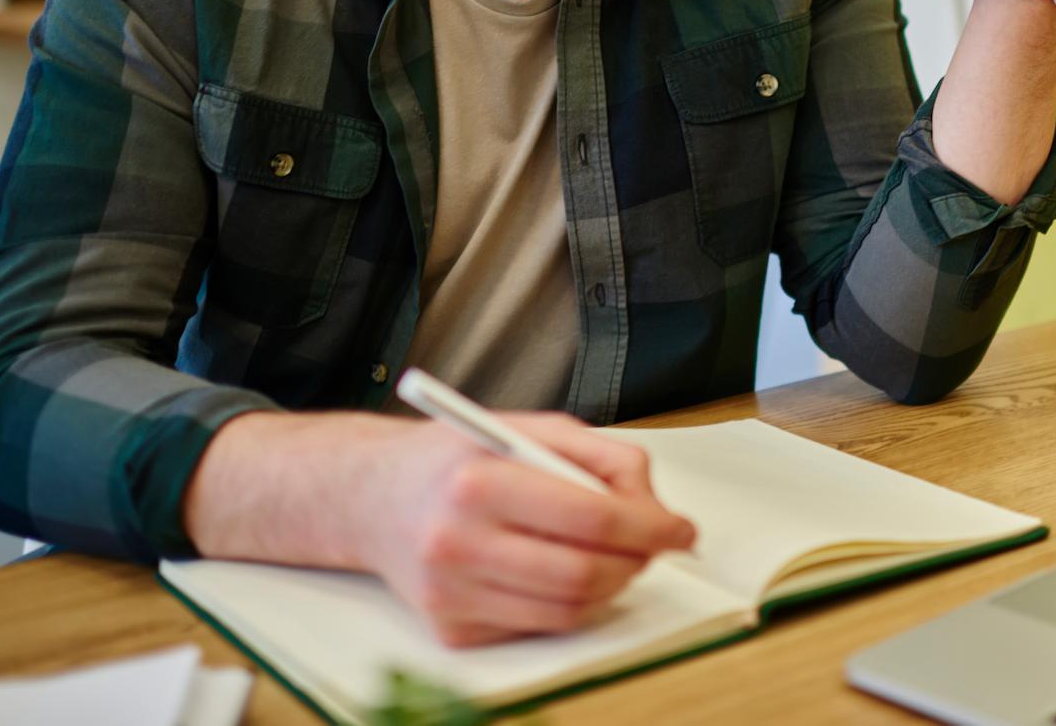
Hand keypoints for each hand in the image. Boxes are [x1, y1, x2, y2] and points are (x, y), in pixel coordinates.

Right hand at [357, 411, 697, 646]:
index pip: (592, 517)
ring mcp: (450, 593)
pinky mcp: (450, 628)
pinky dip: (567, 605)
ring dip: (610, 587)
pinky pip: (536, 626)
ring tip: (614, 556)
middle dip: (636, 562)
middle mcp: (458, 541)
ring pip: (566, 611)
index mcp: (479, 480)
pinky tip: (561, 572)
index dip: (651, 527)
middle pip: (583, 574)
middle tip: (652, 546)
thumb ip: (600, 457)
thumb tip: (655, 507)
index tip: (680, 529)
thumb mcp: (530, 427)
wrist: (375, 497)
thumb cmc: (459, 458)